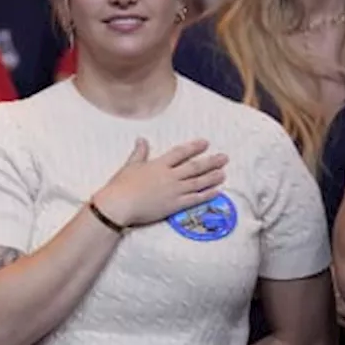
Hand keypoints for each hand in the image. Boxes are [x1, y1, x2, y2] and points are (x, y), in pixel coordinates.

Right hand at [93, 138, 227, 228]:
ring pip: (198, 182)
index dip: (194, 147)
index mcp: (158, 165)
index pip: (180, 153)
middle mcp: (170, 176)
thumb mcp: (130, 166)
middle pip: (195, 167)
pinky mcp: (175, 205)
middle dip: (211, 161)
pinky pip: (195, 199)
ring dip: (213, 177)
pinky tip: (217, 191)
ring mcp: (174, 191)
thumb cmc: (120, 186)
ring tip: (223, 173)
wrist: (119, 205)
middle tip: (224, 158)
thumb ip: (139, 153)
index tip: (205, 143)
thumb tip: (142, 139)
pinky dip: (207, 194)